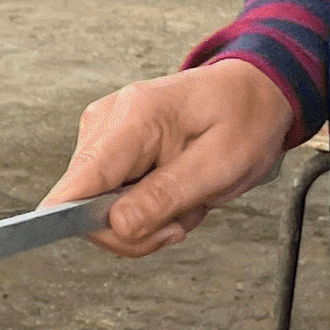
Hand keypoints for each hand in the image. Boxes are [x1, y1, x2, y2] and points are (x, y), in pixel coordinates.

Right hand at [49, 60, 296, 255]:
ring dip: (147, 221)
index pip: (81, 180)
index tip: (120, 235)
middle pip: (88, 207)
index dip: (81, 219)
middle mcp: (105, 123)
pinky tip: (172, 192)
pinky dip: (145, 210)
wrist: (248, 94)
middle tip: (181, 219)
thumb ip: (165, 196)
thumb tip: (116, 226)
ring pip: (100, 212)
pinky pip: (111, 203)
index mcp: (134, 117)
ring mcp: (101, 136)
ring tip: (184, 196)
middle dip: (138, 229)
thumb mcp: (219, 165)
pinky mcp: (106, 151)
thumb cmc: (241, 119)